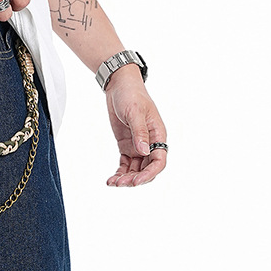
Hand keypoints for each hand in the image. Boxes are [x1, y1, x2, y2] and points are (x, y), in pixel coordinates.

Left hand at [104, 67, 166, 186]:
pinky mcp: (127, 146)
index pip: (159, 160)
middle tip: (120, 183)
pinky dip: (119, 172)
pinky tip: (111, 179)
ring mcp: (138, 145)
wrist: (119, 86)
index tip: (136, 180)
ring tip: (113, 183)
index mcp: (158, 135)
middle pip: (147, 168)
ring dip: (126, 178)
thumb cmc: (131, 95)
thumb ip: (140, 133)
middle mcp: (150, 143)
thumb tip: (144, 152)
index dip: (149, 173)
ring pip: (135, 169)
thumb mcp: (135, 112)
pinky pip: (125, 164)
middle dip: (135, 178)